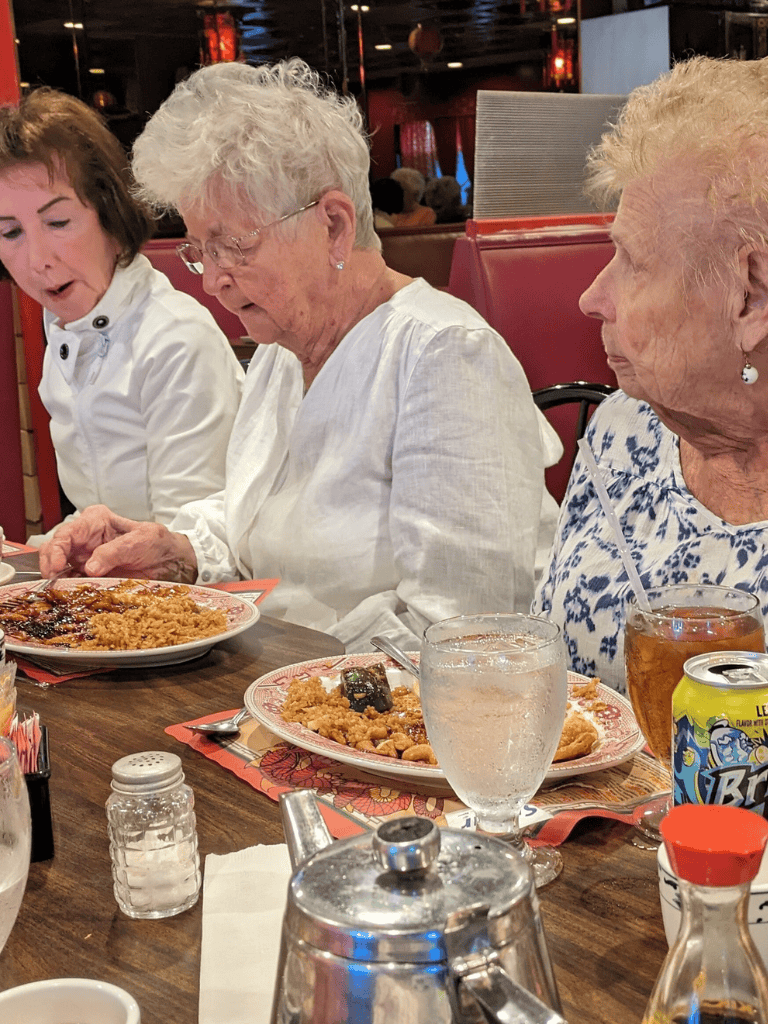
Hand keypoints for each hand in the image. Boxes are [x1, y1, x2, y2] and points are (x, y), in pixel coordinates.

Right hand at [39, 505, 197, 581]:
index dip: (58, 549)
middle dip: (50, 564)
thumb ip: (114, 551)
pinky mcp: (88, 575)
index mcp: (96, 521)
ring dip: (56, 579)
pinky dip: (66, 589)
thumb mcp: (139, 541)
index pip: (67, 532)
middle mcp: (85, 538)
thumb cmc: (156, 543)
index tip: (59, 566)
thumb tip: (90, 567)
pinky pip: (70, 582)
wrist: (169, 563)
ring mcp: (84, 558)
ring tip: (60, 590)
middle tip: (53, 581)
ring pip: (57, 566)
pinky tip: (69, 595)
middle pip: (55, 548)